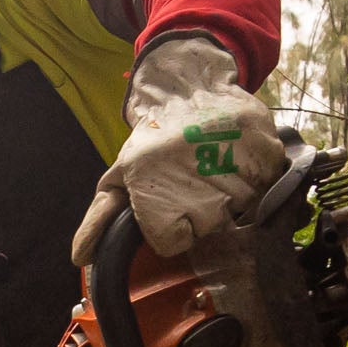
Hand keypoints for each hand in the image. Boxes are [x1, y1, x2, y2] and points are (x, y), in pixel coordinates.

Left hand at [72, 34, 285, 265]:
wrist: (189, 89)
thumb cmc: (152, 142)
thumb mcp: (118, 177)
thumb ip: (99, 220)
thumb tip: (80, 257)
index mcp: (157, 195)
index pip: (174, 243)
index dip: (173, 227)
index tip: (172, 205)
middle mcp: (198, 187)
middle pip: (209, 229)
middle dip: (202, 211)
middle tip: (194, 181)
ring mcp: (236, 172)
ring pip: (240, 212)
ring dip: (230, 196)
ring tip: (214, 168)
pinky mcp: (266, 156)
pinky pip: (266, 188)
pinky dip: (255, 178)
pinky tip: (235, 159)